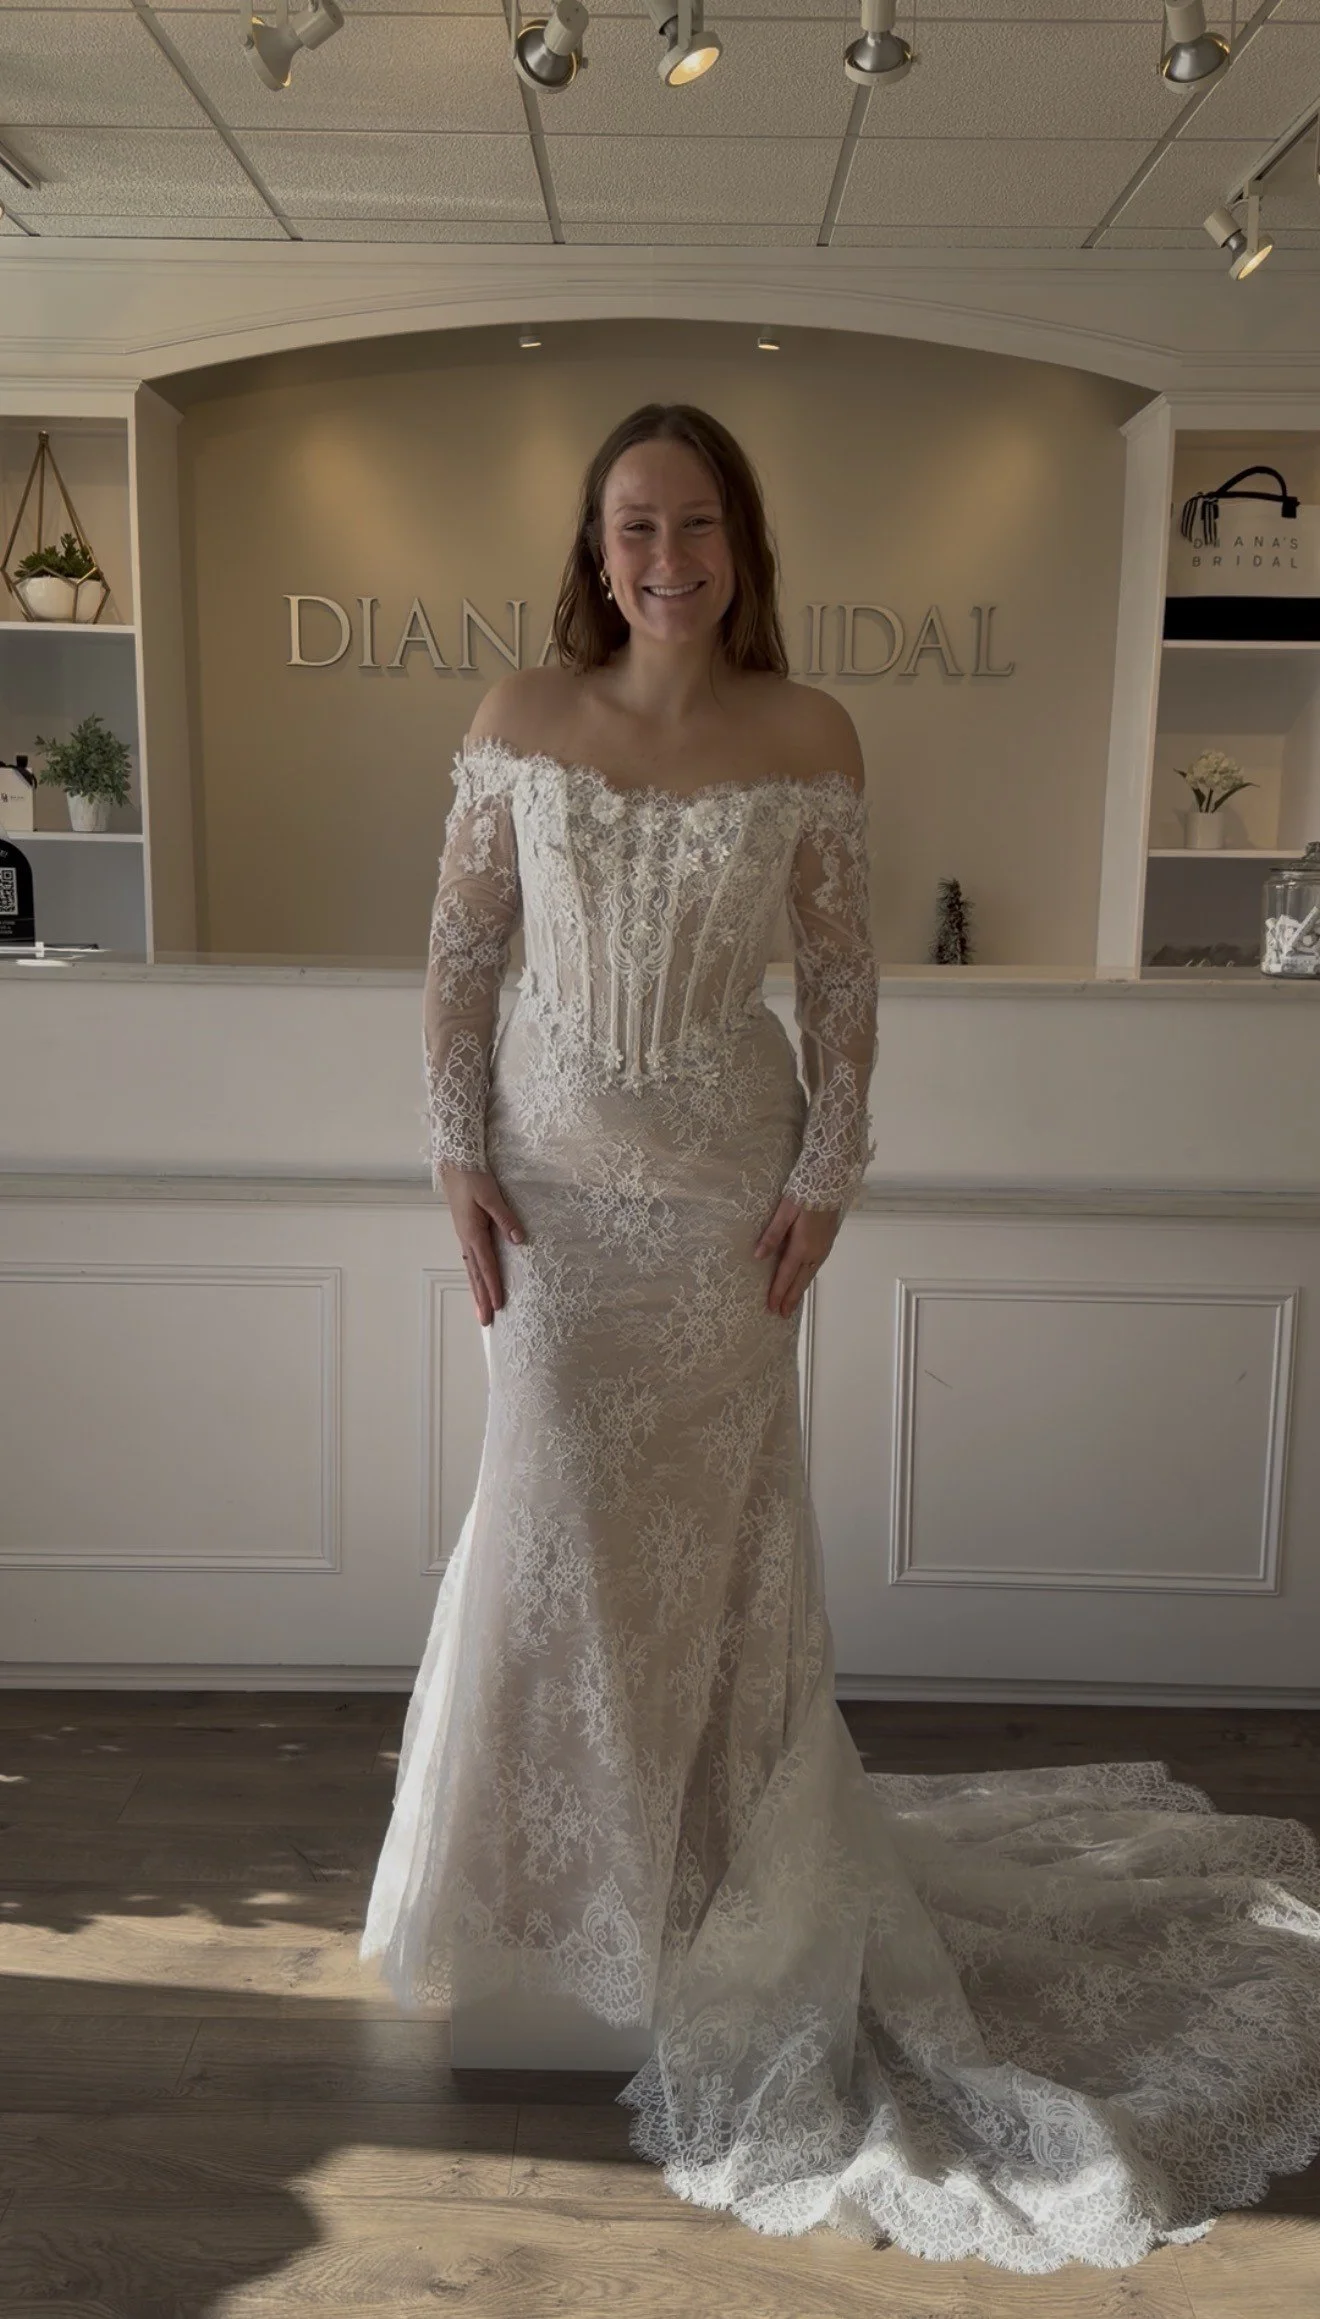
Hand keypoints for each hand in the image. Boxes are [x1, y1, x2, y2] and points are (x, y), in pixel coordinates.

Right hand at [441, 1164, 525, 1327]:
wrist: (455, 1163)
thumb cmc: (473, 1177)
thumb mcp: (492, 1196)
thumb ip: (505, 1218)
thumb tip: (518, 1241)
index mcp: (473, 1233)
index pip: (487, 1266)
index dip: (494, 1287)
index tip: (499, 1306)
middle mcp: (467, 1238)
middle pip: (476, 1275)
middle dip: (482, 1298)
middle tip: (485, 1322)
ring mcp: (464, 1235)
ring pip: (472, 1269)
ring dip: (477, 1290)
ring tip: (480, 1309)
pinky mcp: (466, 1230)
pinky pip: (471, 1259)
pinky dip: (474, 1275)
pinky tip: (477, 1280)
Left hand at [754, 1192, 839, 1316]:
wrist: (830, 1183)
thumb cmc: (804, 1194)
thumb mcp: (784, 1212)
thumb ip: (772, 1235)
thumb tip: (758, 1256)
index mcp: (802, 1246)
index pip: (786, 1275)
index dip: (778, 1292)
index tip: (772, 1308)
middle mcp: (815, 1252)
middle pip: (800, 1281)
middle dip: (790, 1298)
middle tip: (782, 1315)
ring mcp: (823, 1248)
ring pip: (809, 1276)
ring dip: (799, 1291)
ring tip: (791, 1304)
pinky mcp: (827, 1243)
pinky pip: (815, 1268)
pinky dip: (807, 1279)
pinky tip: (804, 1280)